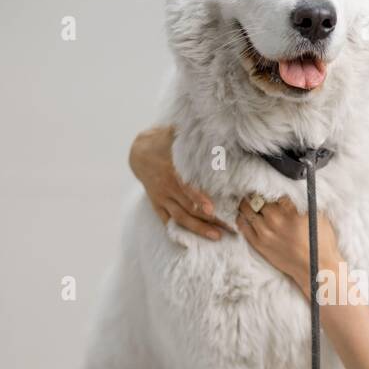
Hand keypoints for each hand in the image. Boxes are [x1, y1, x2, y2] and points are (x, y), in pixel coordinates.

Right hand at [129, 125, 233, 239]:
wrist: (138, 152)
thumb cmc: (164, 141)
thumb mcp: (176, 134)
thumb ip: (194, 136)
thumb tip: (217, 127)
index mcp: (172, 170)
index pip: (186, 187)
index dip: (198, 199)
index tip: (211, 209)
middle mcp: (167, 187)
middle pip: (189, 207)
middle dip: (210, 219)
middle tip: (229, 228)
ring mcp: (162, 197)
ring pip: (181, 217)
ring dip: (199, 228)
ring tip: (217, 236)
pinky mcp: (157, 204)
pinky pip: (167, 220)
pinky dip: (177, 231)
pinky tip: (191, 241)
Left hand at [235, 195, 341, 288]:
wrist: (315, 268)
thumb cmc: (320, 242)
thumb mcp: (318, 215)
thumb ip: (303, 201)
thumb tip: (295, 190)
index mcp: (290, 209)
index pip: (273, 191)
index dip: (272, 189)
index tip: (271, 190)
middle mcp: (276, 218)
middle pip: (258, 197)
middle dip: (258, 194)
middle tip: (258, 194)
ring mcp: (265, 231)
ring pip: (247, 209)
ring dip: (247, 203)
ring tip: (249, 202)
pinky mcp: (259, 243)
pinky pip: (242, 225)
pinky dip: (242, 217)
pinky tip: (245, 215)